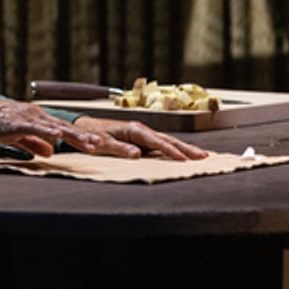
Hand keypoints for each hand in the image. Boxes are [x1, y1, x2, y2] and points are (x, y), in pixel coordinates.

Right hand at [0, 97, 101, 155]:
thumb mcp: (18, 135)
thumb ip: (35, 143)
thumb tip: (51, 152)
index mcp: (38, 119)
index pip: (64, 128)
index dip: (81, 137)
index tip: (97, 144)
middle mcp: (37, 115)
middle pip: (65, 127)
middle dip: (85, 136)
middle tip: (103, 144)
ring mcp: (28, 117)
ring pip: (55, 127)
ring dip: (73, 135)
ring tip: (89, 142)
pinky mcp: (16, 122)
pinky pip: (35, 128)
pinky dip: (48, 131)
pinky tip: (58, 135)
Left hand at [73, 116, 208, 160]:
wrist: (85, 128)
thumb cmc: (93, 135)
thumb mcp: (103, 143)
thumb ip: (120, 149)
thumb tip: (138, 155)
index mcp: (134, 130)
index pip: (157, 142)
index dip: (171, 151)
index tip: (184, 160)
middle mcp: (141, 130)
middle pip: (168, 139)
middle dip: (186, 148)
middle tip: (203, 157)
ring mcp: (142, 134)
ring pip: (167, 141)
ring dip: (184, 148)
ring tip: (201, 156)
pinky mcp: (141, 139)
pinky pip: (161, 144)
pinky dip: (174, 149)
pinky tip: (183, 155)